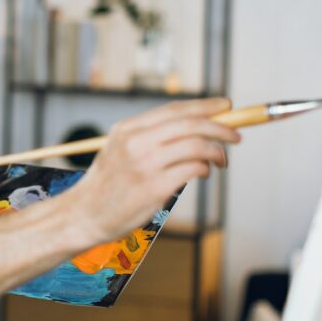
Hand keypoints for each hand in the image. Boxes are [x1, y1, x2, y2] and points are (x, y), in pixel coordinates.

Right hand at [70, 97, 240, 243]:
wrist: (85, 214)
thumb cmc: (109, 184)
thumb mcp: (120, 149)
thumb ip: (150, 136)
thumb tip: (195, 126)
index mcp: (127, 129)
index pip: (174, 109)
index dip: (204, 105)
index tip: (227, 105)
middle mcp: (135, 142)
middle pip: (190, 124)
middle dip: (221, 127)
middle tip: (236, 136)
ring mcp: (145, 165)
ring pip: (196, 146)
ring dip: (217, 152)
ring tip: (220, 160)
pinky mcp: (154, 188)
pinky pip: (193, 170)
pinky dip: (205, 169)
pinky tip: (204, 173)